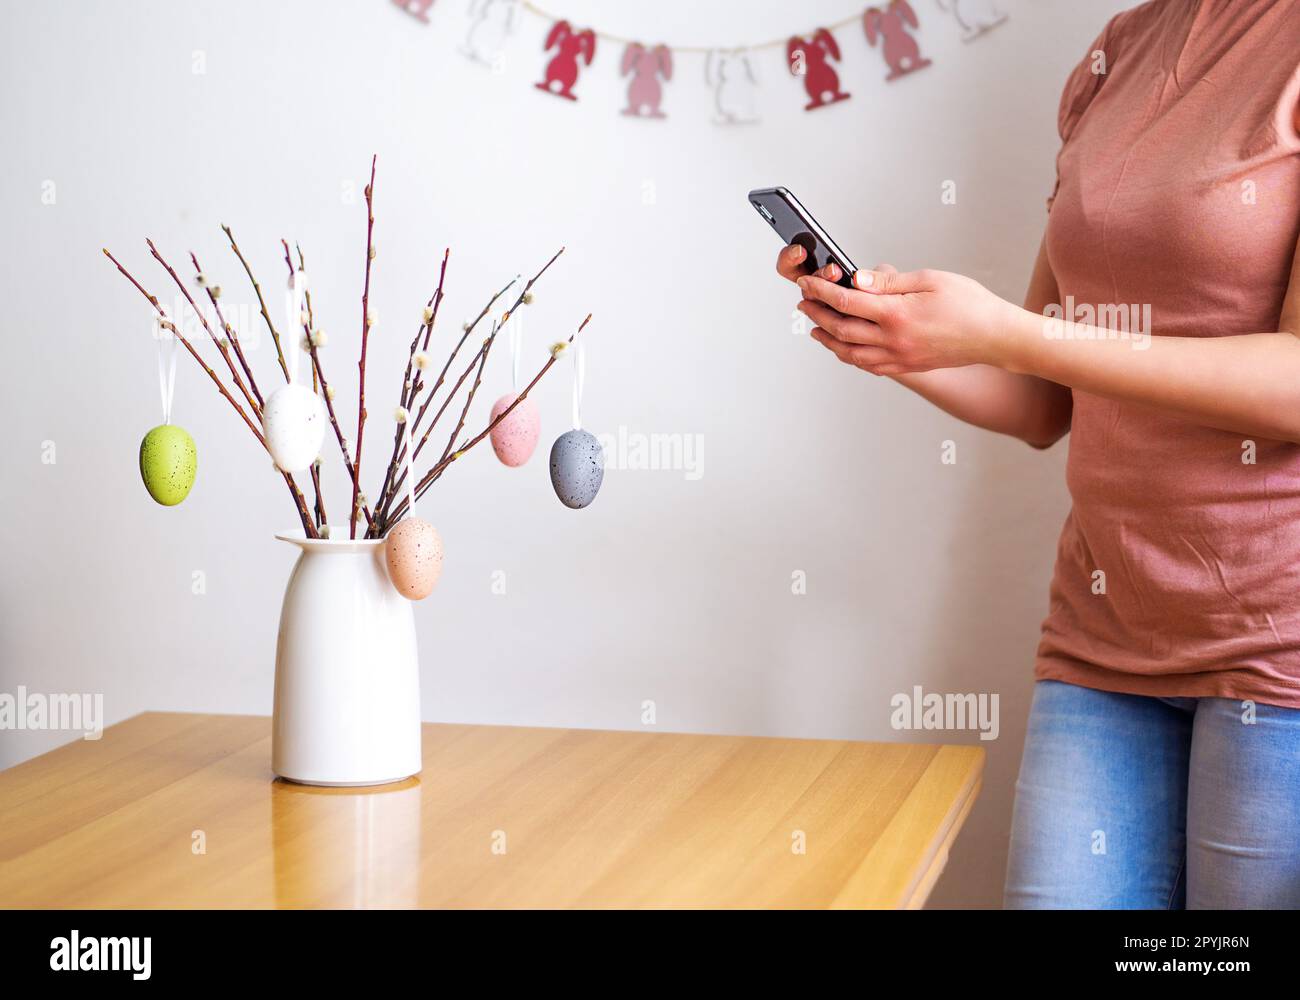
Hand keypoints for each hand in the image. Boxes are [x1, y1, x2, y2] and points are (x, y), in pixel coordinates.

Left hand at [789, 256, 1014, 375]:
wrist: (995, 337)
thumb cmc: (970, 304)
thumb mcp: (930, 280)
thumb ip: (889, 281)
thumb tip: (857, 279)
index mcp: (897, 314)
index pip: (846, 302)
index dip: (821, 291)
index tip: (807, 284)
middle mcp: (893, 341)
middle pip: (841, 330)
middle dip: (818, 315)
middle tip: (804, 304)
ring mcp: (899, 358)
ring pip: (851, 353)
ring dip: (829, 341)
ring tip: (816, 329)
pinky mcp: (907, 367)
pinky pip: (869, 366)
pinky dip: (850, 357)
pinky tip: (845, 349)